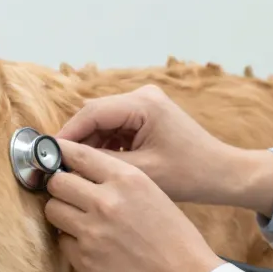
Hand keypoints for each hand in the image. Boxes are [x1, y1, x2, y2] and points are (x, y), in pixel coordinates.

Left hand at [43, 140, 224, 271]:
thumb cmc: (175, 238)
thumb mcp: (154, 193)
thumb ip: (118, 181)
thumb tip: (84, 173)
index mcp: (128, 179)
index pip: (78, 154)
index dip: (61, 153)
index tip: (52, 156)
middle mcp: (106, 201)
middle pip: (57, 182)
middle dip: (59, 187)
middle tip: (69, 195)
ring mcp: (92, 231)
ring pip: (53, 209)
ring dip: (61, 213)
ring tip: (79, 220)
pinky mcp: (84, 258)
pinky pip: (62, 241)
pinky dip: (71, 241)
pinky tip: (91, 245)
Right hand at [57, 84, 272, 213]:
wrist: (223, 173)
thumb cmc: (190, 174)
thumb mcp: (141, 172)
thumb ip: (100, 163)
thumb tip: (64, 163)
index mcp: (143, 103)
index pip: (92, 112)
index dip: (67, 134)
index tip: (49, 156)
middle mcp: (143, 96)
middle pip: (95, 115)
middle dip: (77, 141)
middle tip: (57, 166)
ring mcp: (145, 105)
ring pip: (103, 123)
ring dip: (90, 145)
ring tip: (76, 171)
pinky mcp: (147, 116)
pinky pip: (116, 128)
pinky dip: (105, 146)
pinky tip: (98, 168)